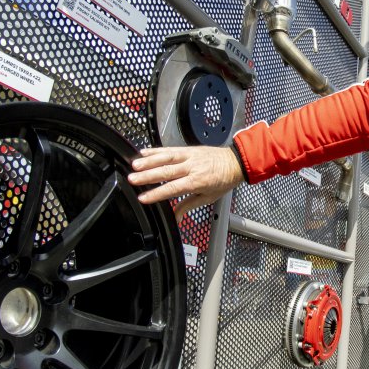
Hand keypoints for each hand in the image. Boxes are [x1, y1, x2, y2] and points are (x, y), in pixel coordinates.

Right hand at [127, 146, 243, 217]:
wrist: (236, 162)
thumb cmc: (223, 181)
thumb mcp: (208, 198)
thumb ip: (188, 206)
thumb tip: (176, 218)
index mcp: (198, 181)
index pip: (173, 188)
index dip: (157, 193)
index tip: (143, 197)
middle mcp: (192, 167)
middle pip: (166, 172)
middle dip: (147, 176)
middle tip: (132, 179)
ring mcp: (189, 156)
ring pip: (166, 158)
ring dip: (149, 161)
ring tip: (134, 165)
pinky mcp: (188, 149)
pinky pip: (170, 149)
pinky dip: (156, 150)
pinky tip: (143, 152)